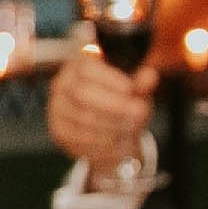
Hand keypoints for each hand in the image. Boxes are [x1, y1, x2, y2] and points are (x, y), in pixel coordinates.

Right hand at [47, 51, 155, 175]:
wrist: (104, 129)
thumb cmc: (119, 102)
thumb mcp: (133, 91)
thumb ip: (140, 84)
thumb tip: (150, 75)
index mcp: (78, 65)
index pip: (86, 68)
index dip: (109, 79)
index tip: (130, 89)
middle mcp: (62, 84)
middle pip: (82, 94)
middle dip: (114, 105)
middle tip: (138, 112)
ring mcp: (57, 108)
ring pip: (83, 119)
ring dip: (112, 125)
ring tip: (131, 128)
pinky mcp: (58, 130)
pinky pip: (79, 138)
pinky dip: (102, 142)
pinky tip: (117, 143)